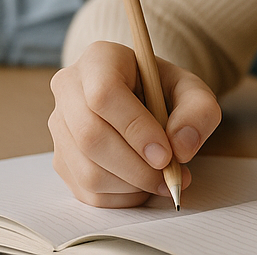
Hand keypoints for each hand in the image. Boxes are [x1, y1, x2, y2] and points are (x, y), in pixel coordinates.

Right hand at [49, 41, 221, 207]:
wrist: (141, 101)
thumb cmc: (163, 92)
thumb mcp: (191, 90)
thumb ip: (198, 111)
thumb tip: (180, 147)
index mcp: (98, 59)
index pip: (104, 95)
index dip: (135, 129)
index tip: (166, 154)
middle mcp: (68, 89)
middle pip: (91, 137)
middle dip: (136, 167)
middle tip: (169, 176)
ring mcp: (59, 126)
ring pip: (88, 171)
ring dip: (132, 185)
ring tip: (160, 179)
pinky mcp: (60, 159)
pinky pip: (86, 191)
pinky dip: (121, 197)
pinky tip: (141, 182)